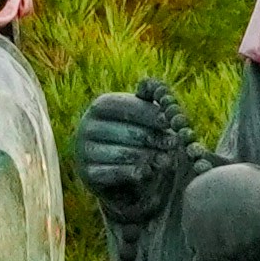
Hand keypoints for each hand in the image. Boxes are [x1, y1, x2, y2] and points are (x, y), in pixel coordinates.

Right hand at [75, 79, 202, 220]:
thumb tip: (155, 86)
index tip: (170, 121)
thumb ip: (149, 101)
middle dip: (153, 137)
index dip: (149, 113)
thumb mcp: (142, 117)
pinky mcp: (87, 174)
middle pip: (126, 130)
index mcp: (101, 106)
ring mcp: (85, 151)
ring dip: (148, 157)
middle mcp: (87, 126)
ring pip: (121, 153)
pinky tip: (148, 171)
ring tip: (167, 160)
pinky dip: (133, 172)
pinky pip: (114, 172)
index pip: (125, 106)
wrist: (119, 173)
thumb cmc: (136, 136)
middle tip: (174, 143)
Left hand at [175, 164, 259, 260]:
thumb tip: (221, 187)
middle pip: (193, 231)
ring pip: (196, 251)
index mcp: (194, 191)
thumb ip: (222, 184)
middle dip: (209, 237)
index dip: (209, 221)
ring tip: (229, 259)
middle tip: (229, 244)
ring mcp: (195, 236)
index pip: (194, 211)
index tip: (225, 227)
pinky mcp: (206, 258)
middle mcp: (188, 213)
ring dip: (210, 255)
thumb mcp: (238, 176)